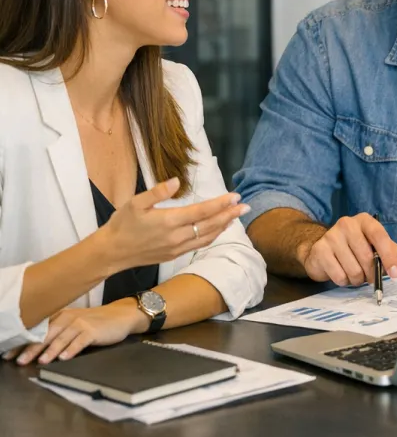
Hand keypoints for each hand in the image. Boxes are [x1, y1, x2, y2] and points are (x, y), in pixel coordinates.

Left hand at [3, 302, 141, 365]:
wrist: (121, 316)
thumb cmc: (95, 323)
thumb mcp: (73, 324)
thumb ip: (55, 333)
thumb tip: (32, 349)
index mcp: (60, 316)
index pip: (38, 330)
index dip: (22, 342)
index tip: (8, 355)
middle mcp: (69, 318)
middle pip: (47, 334)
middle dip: (32, 347)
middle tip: (20, 360)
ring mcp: (82, 323)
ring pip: (62, 337)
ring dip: (51, 349)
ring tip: (42, 361)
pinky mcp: (94, 330)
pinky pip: (81, 340)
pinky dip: (72, 349)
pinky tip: (65, 357)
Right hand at [99, 178, 250, 272]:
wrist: (111, 252)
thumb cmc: (122, 224)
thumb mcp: (135, 203)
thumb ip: (157, 191)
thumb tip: (177, 181)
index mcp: (169, 221)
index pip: (202, 212)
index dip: (221, 204)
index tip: (235, 197)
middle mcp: (177, 237)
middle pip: (210, 225)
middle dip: (229, 215)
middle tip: (245, 206)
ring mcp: (177, 248)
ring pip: (207, 237)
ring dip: (224, 226)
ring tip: (236, 216)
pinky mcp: (174, 255)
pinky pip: (199, 245)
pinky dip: (212, 236)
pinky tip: (218, 229)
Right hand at [299, 213, 396, 286]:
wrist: (323, 250)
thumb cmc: (355, 247)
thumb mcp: (376, 246)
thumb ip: (392, 252)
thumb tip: (396, 265)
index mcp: (364, 221)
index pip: (379, 236)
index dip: (389, 256)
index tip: (395, 274)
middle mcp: (347, 224)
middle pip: (367, 257)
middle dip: (372, 274)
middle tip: (370, 277)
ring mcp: (331, 236)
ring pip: (354, 270)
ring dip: (357, 279)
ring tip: (355, 274)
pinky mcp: (320, 251)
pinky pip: (339, 276)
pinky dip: (344, 281)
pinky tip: (342, 273)